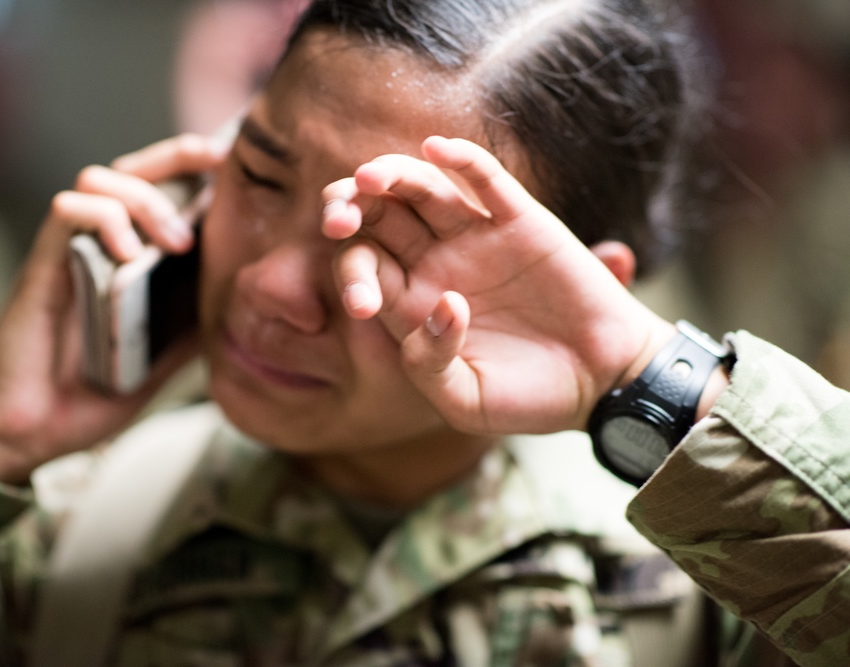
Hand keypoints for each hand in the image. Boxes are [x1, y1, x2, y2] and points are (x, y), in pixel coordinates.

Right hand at [0, 133, 228, 483]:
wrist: (34, 431)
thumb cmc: (94, 393)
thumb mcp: (165, 358)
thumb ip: (195, 323)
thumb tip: (242, 301)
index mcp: (131, 259)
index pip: (161, 190)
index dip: (196, 169)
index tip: (235, 167)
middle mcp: (100, 245)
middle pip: (133, 167)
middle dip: (178, 156)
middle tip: (217, 168)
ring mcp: (70, 251)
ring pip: (99, 177)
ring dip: (146, 198)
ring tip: (177, 244)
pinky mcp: (43, 264)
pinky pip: (67, 211)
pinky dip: (104, 219)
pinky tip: (128, 255)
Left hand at [322, 136, 674, 435]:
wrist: (601, 383)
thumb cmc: (528, 399)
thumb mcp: (466, 402)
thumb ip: (431, 366)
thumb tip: (441, 305)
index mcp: (411, 305)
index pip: (363, 270)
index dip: (349, 273)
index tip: (356, 300)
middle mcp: (436, 262)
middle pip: (380, 219)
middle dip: (351, 211)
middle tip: (335, 215)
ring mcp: (475, 238)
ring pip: (423, 190)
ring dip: (393, 177)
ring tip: (370, 178)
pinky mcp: (520, 220)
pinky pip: (486, 180)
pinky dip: (463, 160)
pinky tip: (438, 149)